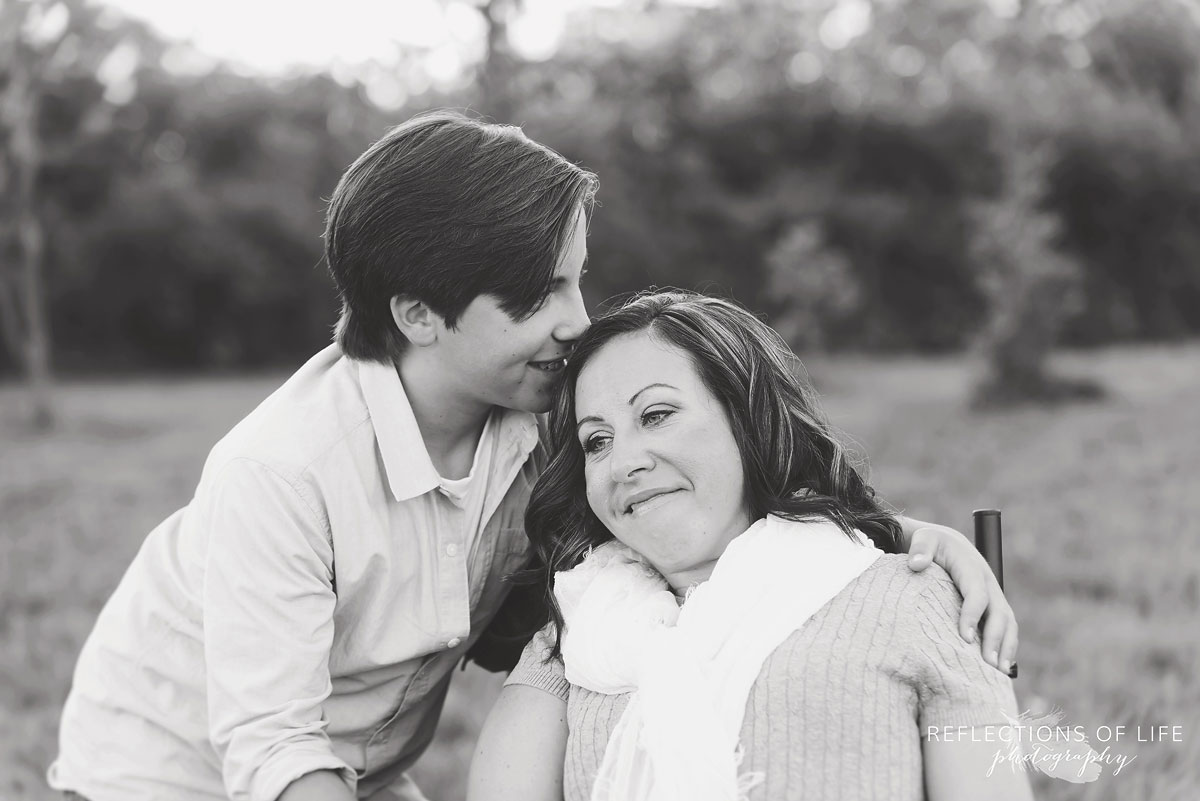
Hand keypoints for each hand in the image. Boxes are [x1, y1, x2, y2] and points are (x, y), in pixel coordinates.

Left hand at [905, 522, 1017, 676]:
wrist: (948, 543)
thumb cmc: (932, 544)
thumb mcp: (924, 539)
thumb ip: (920, 549)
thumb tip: (915, 564)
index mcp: (972, 568)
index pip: (977, 595)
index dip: (973, 616)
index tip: (964, 638)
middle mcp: (989, 583)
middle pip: (999, 613)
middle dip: (996, 639)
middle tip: (988, 665)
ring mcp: (994, 595)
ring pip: (1008, 622)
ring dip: (1007, 647)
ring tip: (1000, 672)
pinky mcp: (994, 605)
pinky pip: (1006, 627)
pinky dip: (1007, 646)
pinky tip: (1000, 667)